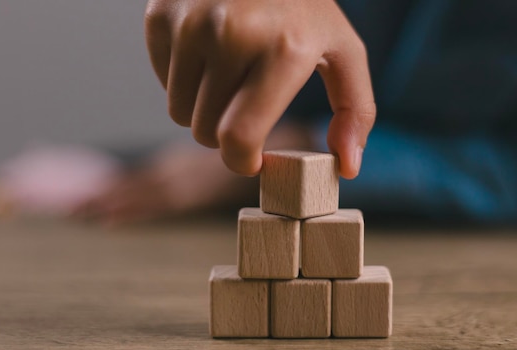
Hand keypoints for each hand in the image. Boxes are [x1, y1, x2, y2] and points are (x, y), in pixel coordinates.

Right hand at [145, 0, 374, 178]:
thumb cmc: (304, 9)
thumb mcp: (344, 51)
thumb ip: (355, 110)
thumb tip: (348, 167)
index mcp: (283, 50)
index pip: (238, 138)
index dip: (242, 161)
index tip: (251, 159)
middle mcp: (231, 34)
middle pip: (205, 132)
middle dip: (225, 134)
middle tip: (245, 108)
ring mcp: (191, 22)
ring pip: (178, 113)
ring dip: (202, 108)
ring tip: (229, 76)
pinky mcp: (161, 14)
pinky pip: (163, 81)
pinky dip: (184, 79)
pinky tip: (209, 53)